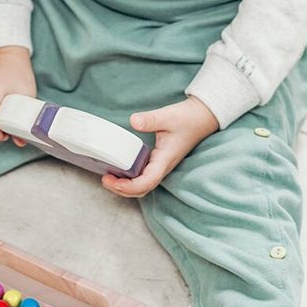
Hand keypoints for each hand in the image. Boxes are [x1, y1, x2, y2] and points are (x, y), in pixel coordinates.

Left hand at [101, 96, 219, 197]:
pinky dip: (129, 178)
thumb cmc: (187, 118)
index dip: (128, 186)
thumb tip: (133, 121)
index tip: (112, 180)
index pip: (147, 182)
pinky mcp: (158, 161)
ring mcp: (161, 165)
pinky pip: (143, 176)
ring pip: (142, 185)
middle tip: (105, 180)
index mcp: (164, 160)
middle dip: (122, 190)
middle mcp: (163, 167)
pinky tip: (119, 169)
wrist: (202, 117)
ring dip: (125, 186)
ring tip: (108, 178)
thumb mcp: (168, 116)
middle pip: (142, 189)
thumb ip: (150, 119)